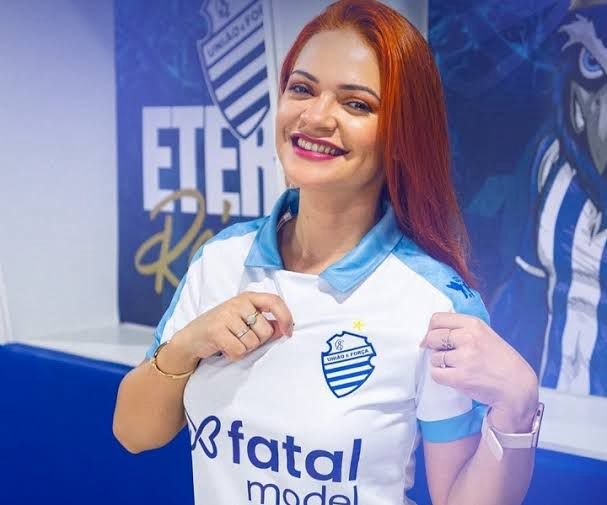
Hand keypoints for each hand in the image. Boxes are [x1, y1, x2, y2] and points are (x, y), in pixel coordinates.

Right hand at [173, 291, 293, 361]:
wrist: (191, 338)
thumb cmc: (224, 329)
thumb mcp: (245, 320)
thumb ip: (265, 322)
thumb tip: (284, 329)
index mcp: (248, 297)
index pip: (275, 302)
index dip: (286, 318)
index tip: (288, 333)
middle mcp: (238, 302)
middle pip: (266, 331)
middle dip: (257, 342)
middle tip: (241, 339)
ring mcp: (226, 315)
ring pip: (253, 343)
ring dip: (244, 349)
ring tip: (231, 342)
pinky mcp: (216, 330)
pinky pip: (239, 351)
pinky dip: (234, 355)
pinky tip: (224, 349)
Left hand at [420, 312, 538, 431]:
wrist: (516, 386)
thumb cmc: (499, 360)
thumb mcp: (485, 334)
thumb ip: (461, 329)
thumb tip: (428, 334)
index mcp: (474, 324)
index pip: (437, 319)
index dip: (431, 329)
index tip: (434, 337)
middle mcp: (469, 338)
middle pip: (432, 337)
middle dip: (435, 347)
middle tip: (447, 354)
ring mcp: (464, 358)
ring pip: (434, 357)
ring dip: (441, 364)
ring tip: (459, 367)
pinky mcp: (461, 377)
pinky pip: (436, 374)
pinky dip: (442, 377)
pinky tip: (456, 377)